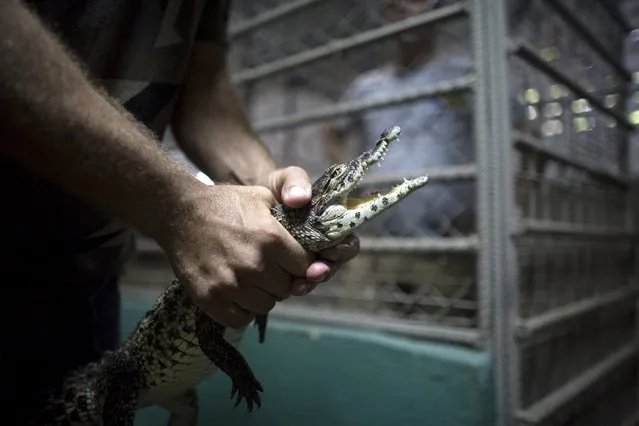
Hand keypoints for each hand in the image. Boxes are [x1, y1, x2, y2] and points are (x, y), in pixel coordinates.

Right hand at [156, 183, 314, 327]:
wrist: (179, 213)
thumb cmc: (225, 203)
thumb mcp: (263, 197)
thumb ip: (292, 216)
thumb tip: (316, 238)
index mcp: (272, 238)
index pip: (306, 267)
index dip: (301, 264)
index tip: (291, 260)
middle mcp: (255, 265)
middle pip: (287, 288)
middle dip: (282, 279)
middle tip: (268, 268)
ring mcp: (232, 285)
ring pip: (266, 305)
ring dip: (262, 295)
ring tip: (250, 278)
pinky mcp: (211, 299)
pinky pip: (241, 318)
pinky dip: (243, 309)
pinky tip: (237, 292)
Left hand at [258, 166, 360, 295]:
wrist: (246, 208)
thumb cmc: (273, 191)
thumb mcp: (283, 180)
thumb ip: (294, 181)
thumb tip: (300, 197)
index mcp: (330, 225)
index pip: (347, 242)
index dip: (343, 249)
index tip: (332, 250)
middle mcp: (322, 246)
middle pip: (332, 265)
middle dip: (324, 271)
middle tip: (314, 273)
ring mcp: (305, 261)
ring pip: (314, 279)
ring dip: (309, 284)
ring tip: (298, 286)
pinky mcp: (287, 272)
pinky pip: (294, 284)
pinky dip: (291, 288)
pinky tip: (285, 288)